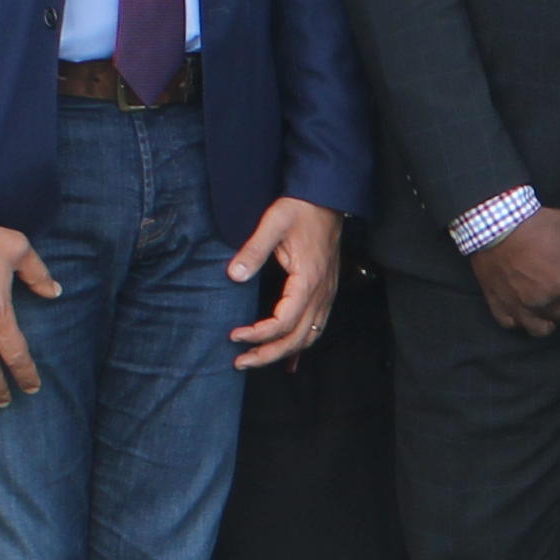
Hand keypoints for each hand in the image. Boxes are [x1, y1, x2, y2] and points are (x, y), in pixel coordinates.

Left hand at [226, 194, 344, 372]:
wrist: (326, 198)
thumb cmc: (300, 209)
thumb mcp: (273, 223)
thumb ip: (253, 250)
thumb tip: (233, 275)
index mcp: (308, 279)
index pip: (284, 321)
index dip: (259, 334)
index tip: (235, 335)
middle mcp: (321, 293)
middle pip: (297, 338)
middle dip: (267, 354)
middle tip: (240, 362)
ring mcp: (326, 295)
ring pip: (309, 337)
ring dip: (282, 353)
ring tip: (256, 359)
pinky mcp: (325, 293)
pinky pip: (316, 328)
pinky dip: (301, 347)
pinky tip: (289, 361)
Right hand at [474, 205, 559, 337]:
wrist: (493, 224)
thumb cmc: (532, 224)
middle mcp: (544, 302)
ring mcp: (520, 308)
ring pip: (543, 329)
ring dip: (549, 317)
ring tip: (548, 302)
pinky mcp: (499, 306)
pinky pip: (512, 324)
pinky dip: (520, 318)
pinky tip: (523, 305)